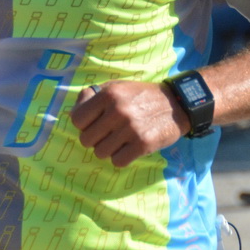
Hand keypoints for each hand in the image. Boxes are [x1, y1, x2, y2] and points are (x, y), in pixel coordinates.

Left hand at [70, 80, 186, 166]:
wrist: (177, 103)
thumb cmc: (141, 96)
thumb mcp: (116, 87)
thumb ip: (92, 96)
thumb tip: (73, 111)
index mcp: (108, 94)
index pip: (77, 120)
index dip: (84, 125)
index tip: (95, 124)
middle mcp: (117, 111)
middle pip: (86, 140)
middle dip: (96, 139)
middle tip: (109, 134)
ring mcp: (130, 128)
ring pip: (100, 153)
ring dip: (109, 150)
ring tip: (121, 141)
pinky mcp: (143, 144)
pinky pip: (117, 161)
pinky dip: (122, 158)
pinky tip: (130, 148)